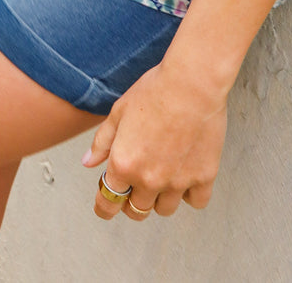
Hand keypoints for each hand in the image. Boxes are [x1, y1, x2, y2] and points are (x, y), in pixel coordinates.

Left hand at [82, 60, 227, 220]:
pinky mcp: (203, 177)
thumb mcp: (119, 112)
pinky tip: (185, 175)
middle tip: (135, 184)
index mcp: (123, 164)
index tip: (105, 206)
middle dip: (131, 201)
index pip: (108, 203)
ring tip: (162, 175)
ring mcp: (177, 182)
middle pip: (137, 210)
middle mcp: (149, 179)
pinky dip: (190, 194)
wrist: (191, 82)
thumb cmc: (154, 91)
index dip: (104, 207)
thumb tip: (88, 163)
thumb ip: (102, 142)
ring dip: (160, 198)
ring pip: (164, 209)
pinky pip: (195, 202)